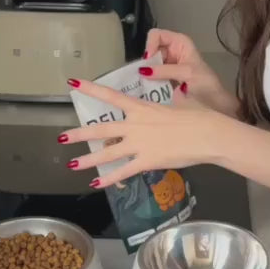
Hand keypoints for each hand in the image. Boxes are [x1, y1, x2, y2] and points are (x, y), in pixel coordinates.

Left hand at [61, 78, 236, 186]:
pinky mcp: (147, 161)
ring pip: (107, 153)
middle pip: (102, 129)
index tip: (73, 83)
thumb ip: (174, 99)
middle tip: (61, 137)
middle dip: (79, 134)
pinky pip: (123, 171)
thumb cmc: (198, 115)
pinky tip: (97, 184)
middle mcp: (135, 125)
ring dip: (88, 160)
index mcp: (142, 108)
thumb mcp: (183, 101)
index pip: (112, 96)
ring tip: (71, 165)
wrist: (207, 135)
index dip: (91, 89)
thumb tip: (180, 90)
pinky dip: (109, 179)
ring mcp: (139, 144)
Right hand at [143, 28, 239, 116]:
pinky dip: (148, 82)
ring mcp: (168, 65)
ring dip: (145, 73)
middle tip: (143, 76)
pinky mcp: (165, 78)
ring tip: (142, 84)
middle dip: (146, 62)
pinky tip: (146, 89)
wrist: (215, 102)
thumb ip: (165, 70)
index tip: (148, 61)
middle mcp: (172, 51)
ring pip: (149, 64)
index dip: (150, 45)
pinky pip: (151, 76)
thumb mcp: (187, 73)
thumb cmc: (206, 83)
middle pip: (151, 50)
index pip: (157, 35)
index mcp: (179, 42)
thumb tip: (142, 71)